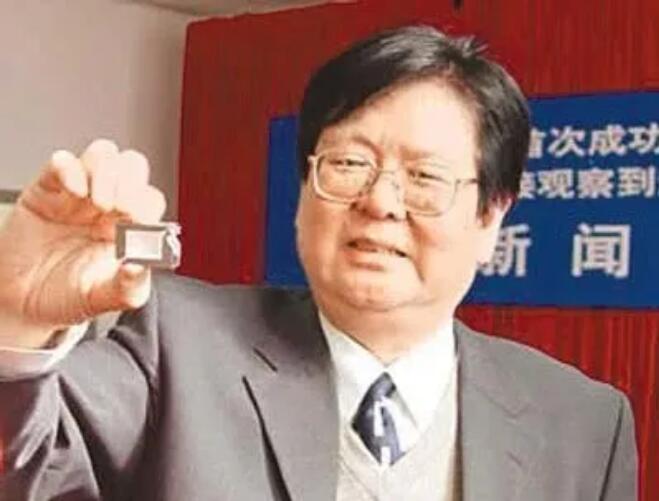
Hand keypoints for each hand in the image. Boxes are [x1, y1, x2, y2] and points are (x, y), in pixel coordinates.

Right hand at [0, 139, 165, 347]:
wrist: (21, 303)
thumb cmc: (68, 297)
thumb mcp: (103, 299)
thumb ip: (128, 287)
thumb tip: (141, 266)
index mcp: (130, 228)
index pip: (150, 198)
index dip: (147, 205)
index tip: (136, 223)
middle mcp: (108, 206)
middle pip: (133, 165)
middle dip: (129, 182)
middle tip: (116, 209)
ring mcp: (78, 194)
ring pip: (104, 154)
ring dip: (105, 172)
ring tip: (96, 203)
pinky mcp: (47, 189)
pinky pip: (63, 161)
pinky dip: (71, 169)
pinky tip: (72, 192)